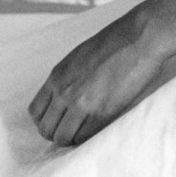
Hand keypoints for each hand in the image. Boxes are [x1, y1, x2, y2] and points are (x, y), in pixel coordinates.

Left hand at [28, 8, 168, 145]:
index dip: (46, 119)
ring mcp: (81, 104)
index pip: (35, 111)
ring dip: (71, 138)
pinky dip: (87, 137)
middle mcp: (64, 92)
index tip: (57, 119)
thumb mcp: (79, 57)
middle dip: (56, 132)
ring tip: (83, 130)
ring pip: (62, 138)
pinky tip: (95, 127)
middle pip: (45, 129)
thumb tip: (62, 99)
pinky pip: (84, 137)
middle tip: (70, 129)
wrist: (140, 38)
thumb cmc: (115, 42)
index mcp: (57, 76)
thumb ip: (66, 79)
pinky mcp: (101, 114)